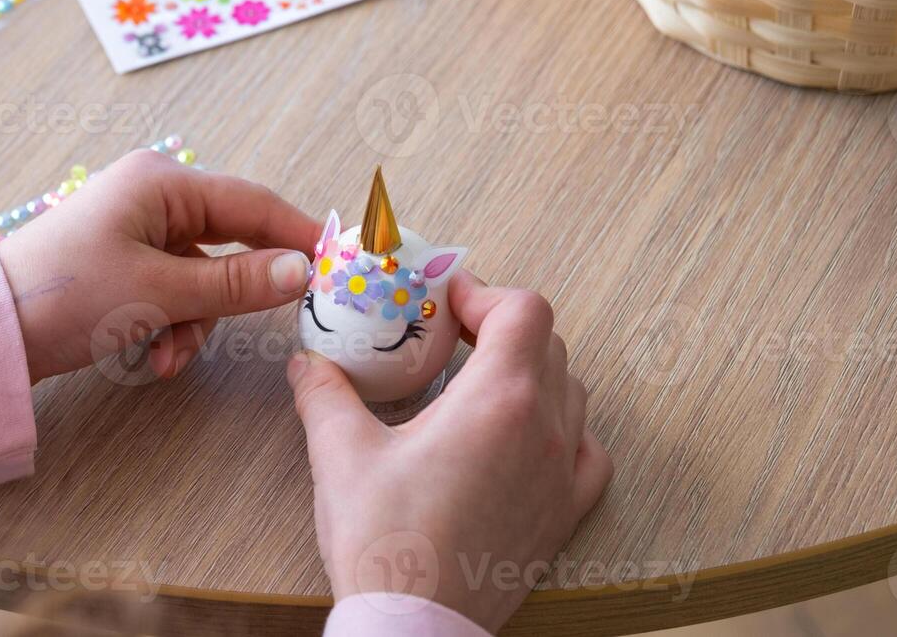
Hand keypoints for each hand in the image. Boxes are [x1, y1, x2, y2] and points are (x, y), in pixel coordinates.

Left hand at [0, 149, 319, 383]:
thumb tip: (301, 270)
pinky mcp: (122, 262)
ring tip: (169, 355)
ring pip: (203, 275)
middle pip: (229, 241)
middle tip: (254, 325)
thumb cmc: (69, 296)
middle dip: (230, 295)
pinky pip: (172, 289)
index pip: (252, 202)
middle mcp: (153, 196)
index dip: (298, 234)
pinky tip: (155, 355)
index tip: (338, 264)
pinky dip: (171, 323)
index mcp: (162, 183)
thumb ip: (236, 282)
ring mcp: (136, 229)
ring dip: (196, 320)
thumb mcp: (160, 292)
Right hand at [288, 271, 611, 631]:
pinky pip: (589, 449)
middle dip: (499, 325)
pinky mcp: (564, 513)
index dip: (482, 292)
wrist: (415, 627)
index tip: (443, 303)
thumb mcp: (339, 453)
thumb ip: (323, 392)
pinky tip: (525, 437)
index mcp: (497, 400)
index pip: (522, 309)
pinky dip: (564, 427)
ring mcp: (563, 474)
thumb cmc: (386, 544)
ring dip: (530, 370)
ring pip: (570, 390)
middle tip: (450, 335)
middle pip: (547, 341)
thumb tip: (307, 361)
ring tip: (478, 382)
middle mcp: (545, 430)